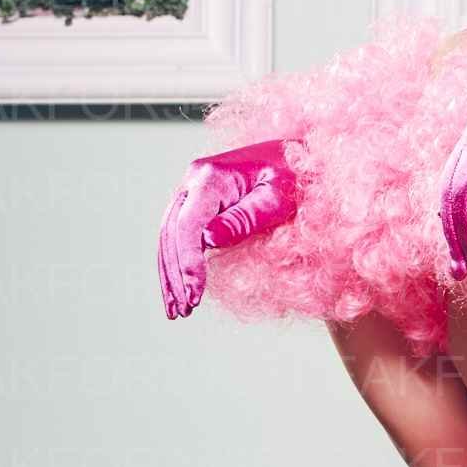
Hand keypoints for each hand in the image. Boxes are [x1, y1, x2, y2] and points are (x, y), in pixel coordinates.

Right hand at [159, 137, 299, 318]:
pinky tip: (179, 290)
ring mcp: (192, 190)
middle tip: (183, 311)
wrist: (298, 156)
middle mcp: (194, 181)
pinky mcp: (196, 202)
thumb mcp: (277, 197)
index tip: (194, 294)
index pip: (189, 226)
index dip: (188, 263)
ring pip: (169, 237)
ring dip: (170, 274)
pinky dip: (176, 264)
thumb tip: (207, 241)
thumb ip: (244, 218)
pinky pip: (178, 236)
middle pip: (172, 234)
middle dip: (176, 275)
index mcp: (211, 176)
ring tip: (177, 310)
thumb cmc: (294, 174)